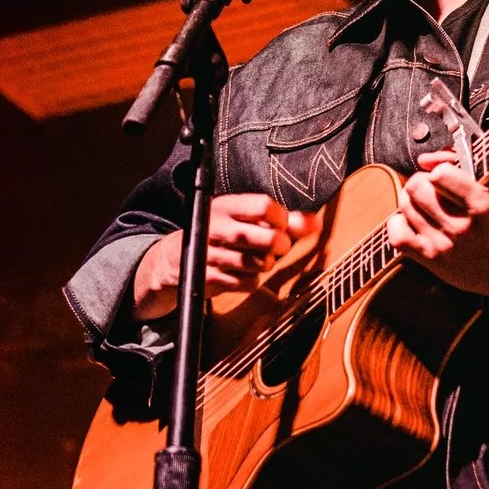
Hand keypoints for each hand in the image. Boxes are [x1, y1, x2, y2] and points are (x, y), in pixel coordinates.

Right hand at [133, 194, 320, 320]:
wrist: (173, 261)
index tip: (280, 225)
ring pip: (257, 262)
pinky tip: (244, 273)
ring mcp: (211, 253)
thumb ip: (282, 222)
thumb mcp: (243, 220)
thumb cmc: (219, 236)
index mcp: (225, 206)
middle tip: (277, 246)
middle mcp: (216, 227)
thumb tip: (315, 223)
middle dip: (278, 245)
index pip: (264, 206)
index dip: (281, 218)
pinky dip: (252, 280)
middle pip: (263, 236)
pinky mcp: (209, 277)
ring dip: (265, 264)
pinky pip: (246, 282)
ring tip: (259, 259)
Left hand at [387, 151, 488, 316]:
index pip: (441, 173)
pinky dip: (399, 223)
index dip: (439, 170)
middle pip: (418, 186)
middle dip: (421, 181)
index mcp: (483, 204)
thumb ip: (457, 168)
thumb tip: (423, 160)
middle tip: (430, 189)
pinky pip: (398, 235)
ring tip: (423, 205)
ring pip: (406, 206)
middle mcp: (463, 225)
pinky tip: (411, 221)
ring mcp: (445, 244)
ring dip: (411, 200)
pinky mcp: (432, 260)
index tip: (444, 176)